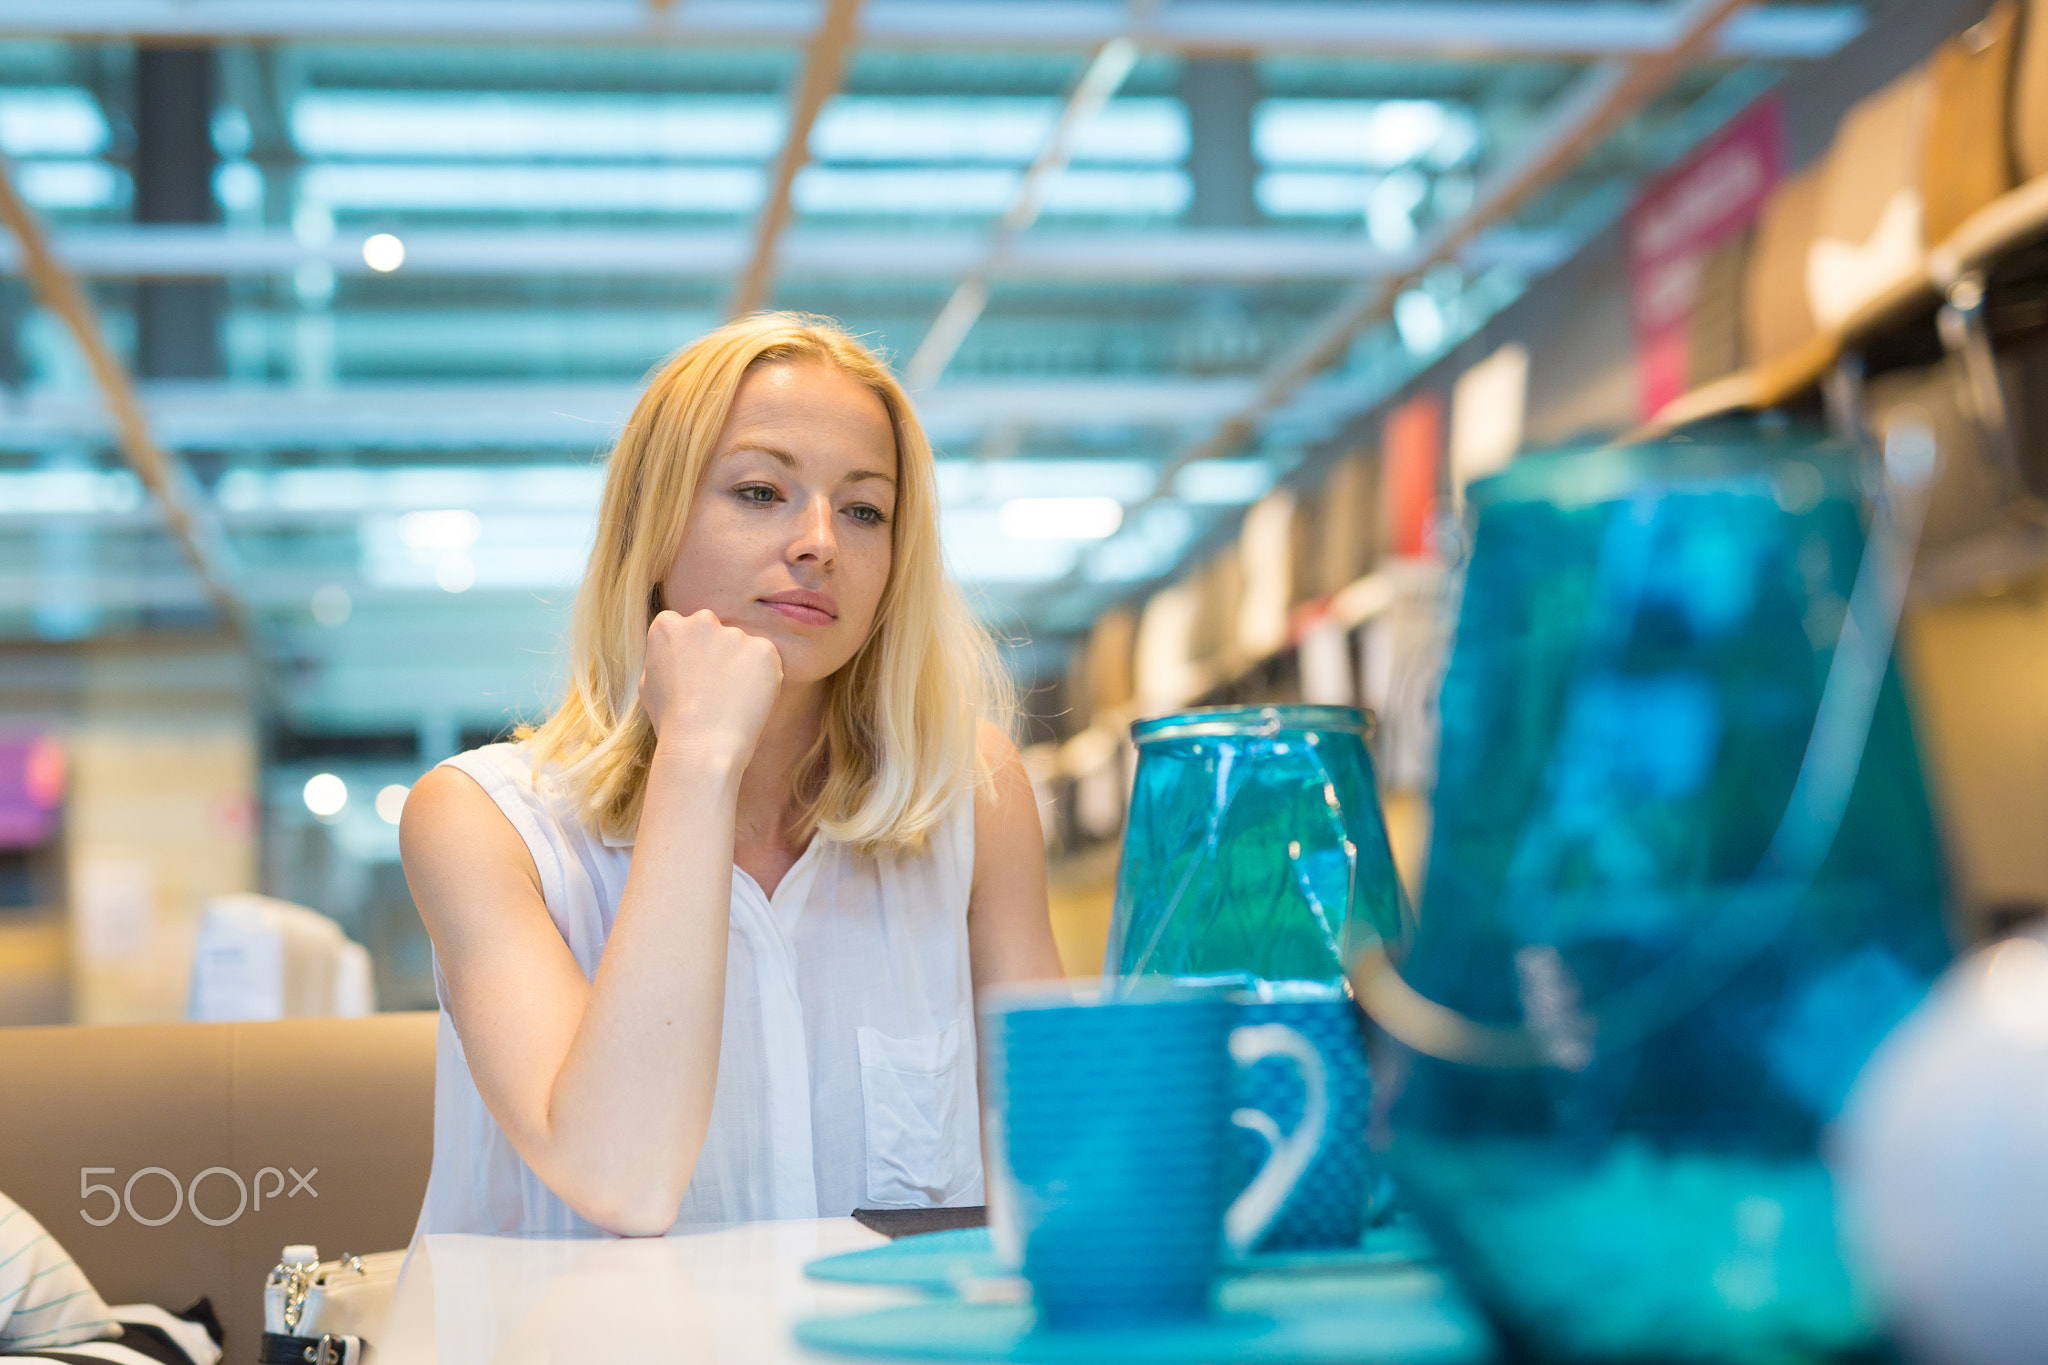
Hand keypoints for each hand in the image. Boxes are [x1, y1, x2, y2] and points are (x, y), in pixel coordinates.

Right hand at [638, 609, 782, 767]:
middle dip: (717, 654)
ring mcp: (734, 634)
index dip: (689, 653)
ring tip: (732, 703)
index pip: (682, 627)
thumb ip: (664, 660)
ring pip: (742, 648)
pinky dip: (764, 679)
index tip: (693, 676)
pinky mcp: (763, 649)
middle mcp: (701, 621)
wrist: (701, 746)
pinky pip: (766, 661)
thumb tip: (674, 653)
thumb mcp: (649, 685)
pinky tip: (749, 702)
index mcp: (667, 626)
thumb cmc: (671, 723)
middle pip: (715, 632)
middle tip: (716, 691)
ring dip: (742, 668)